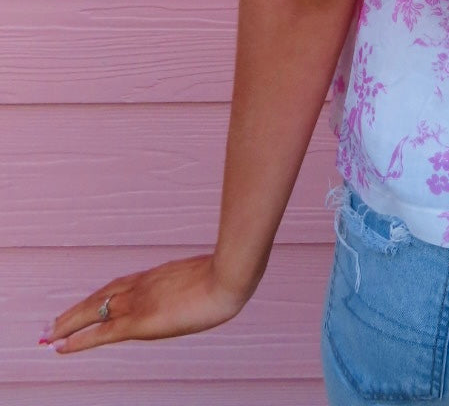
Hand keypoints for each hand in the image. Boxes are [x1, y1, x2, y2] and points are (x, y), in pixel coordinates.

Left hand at [41, 253, 250, 353]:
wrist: (229, 275)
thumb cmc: (229, 275)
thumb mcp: (210, 276)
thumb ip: (198, 281)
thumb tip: (207, 282)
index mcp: (157, 276)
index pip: (119, 287)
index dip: (98, 298)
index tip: (83, 306)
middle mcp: (142, 286)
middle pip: (100, 297)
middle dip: (74, 312)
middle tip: (50, 326)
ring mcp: (139, 301)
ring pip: (93, 312)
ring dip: (67, 324)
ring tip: (47, 335)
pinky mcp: (140, 321)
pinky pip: (101, 333)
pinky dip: (78, 340)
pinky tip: (61, 347)